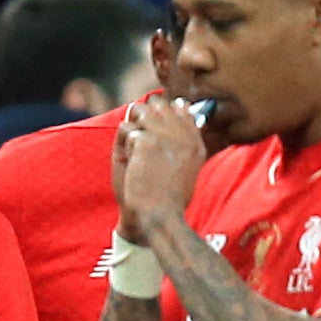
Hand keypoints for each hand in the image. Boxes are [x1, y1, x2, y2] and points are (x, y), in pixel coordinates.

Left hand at [111, 92, 206, 243]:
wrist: (159, 217)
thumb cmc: (167, 198)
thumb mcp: (186, 167)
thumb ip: (182, 139)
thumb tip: (179, 106)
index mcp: (196, 143)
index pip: (181, 108)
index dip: (162, 115)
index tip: (155, 133)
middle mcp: (184, 136)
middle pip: (158, 104)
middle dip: (144, 117)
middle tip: (140, 143)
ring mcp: (166, 136)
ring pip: (139, 112)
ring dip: (133, 130)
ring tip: (138, 155)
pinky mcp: (147, 141)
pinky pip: (126, 129)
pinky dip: (124, 147)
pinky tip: (134, 166)